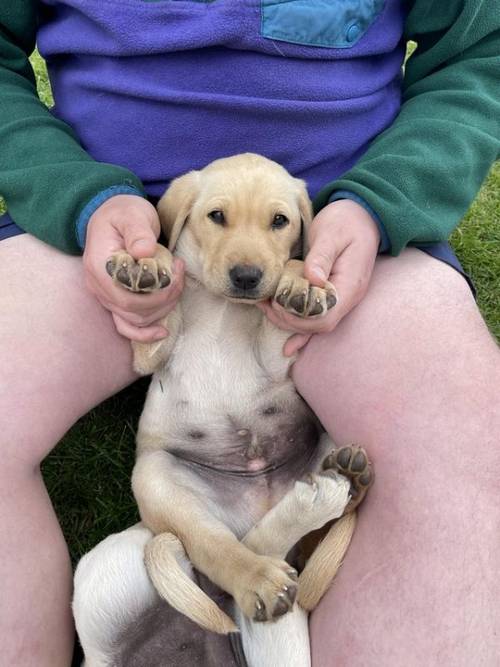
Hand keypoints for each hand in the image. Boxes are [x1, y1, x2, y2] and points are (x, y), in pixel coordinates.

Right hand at [83, 194, 183, 341]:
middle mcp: (99, 285)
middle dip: (164, 299)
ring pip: (135, 319)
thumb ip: (138, 231)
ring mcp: (105, 296)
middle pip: (134, 310)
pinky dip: (144, 332)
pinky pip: (126, 325)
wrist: (112, 215)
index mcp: (100, 265)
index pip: (128, 295)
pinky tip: (162, 332)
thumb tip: (144, 251)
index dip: (157, 292)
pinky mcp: (115, 300)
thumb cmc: (123, 213)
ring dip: (162, 308)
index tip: (176, 271)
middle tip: (180, 276)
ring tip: (177, 284)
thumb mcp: (133, 214)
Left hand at [258, 199, 379, 355]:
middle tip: (266, 305)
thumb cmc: (346, 222)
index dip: (299, 317)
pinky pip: (317, 320)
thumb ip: (321, 256)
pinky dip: (301, 333)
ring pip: (314, 325)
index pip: (325, 316)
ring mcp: (341, 299)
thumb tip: (312, 279)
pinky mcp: (332, 295)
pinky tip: (288, 348)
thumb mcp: (332, 234)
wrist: (361, 216)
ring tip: (267, 309)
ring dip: (289, 321)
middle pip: (317, 325)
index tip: (277, 303)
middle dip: (289, 320)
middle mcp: (347, 298)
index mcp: (349, 285)